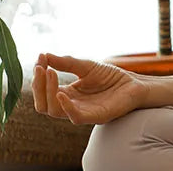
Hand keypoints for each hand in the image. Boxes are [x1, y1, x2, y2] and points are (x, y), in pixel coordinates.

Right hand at [32, 52, 149, 124]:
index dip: (38, 78)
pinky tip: (60, 93)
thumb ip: (66, 63)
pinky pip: (75, 117)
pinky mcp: (95, 117)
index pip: (44, 92)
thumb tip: (44, 55)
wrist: (133, 83)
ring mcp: (82, 112)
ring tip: (50, 72)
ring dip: (48, 92)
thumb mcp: (85, 66)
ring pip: (55, 111)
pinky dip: (66, 107)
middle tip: (41, 68)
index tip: (40, 59)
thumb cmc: (110, 76)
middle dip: (38, 86)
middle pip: (44, 104)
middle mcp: (71, 106)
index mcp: (67, 95)